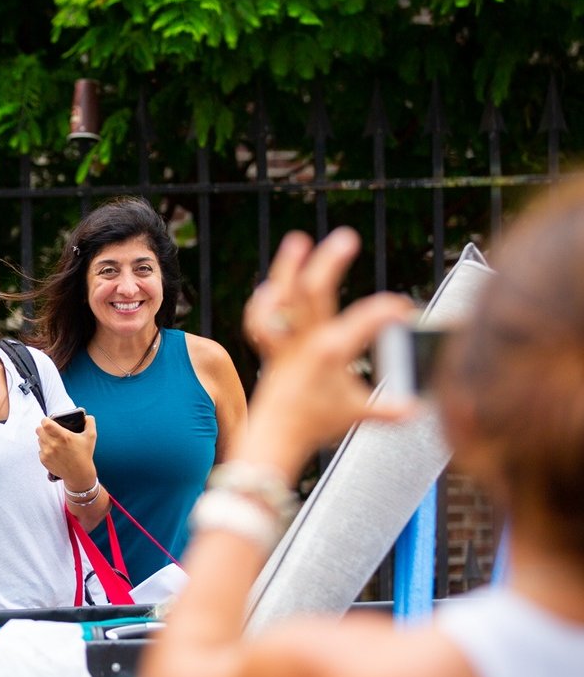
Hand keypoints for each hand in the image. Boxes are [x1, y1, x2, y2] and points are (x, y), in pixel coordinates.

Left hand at [36, 413, 98, 489]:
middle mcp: (53, 444)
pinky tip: (52, 451)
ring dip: (44, 438)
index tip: (49, 421)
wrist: (79, 474)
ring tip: (53, 441)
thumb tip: (87, 416)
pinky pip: (40, 450)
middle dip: (44, 428)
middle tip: (50, 430)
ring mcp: (47, 453)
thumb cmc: (85, 455)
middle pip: (39, 430)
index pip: (45, 423)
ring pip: (39, 439)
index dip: (46, 420)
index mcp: (63, 436)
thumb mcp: (91, 437)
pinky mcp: (44, 460)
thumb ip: (90, 423)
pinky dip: (44, 449)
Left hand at [240, 228, 415, 477]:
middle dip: (330, 262)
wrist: (274, 438)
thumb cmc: (315, 425)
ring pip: (281, 297)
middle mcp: (305, 342)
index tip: (402, 310)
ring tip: (298, 240)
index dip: (390, 310)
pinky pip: (261, 320)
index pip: (368, 319)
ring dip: (287, 267)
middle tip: (346, 238)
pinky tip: (274, 285)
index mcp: (332, 353)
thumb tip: (416, 410)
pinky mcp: (271, 349)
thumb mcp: (356, 415)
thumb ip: (387, 409)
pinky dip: (265, 303)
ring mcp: (285, 343)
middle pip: (314, 292)